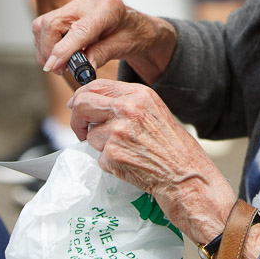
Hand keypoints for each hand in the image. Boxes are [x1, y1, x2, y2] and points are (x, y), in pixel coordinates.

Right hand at [33, 0, 174, 81]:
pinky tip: (61, 56)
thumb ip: (101, 55)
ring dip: (46, 48)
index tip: (52, 67)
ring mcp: (75, 5)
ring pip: (44, 24)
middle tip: (59, 70)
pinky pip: (46, 27)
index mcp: (107, 8)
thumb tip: (81, 68)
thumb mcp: (123, 47)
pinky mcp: (67, 13)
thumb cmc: (134, 35)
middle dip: (49, 50)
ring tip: (61, 65)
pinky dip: (47, 45)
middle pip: (52, 23)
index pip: (78, 30)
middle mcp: (87, 2)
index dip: (62, 50)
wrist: (137, 28)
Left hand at [69, 79, 236, 246]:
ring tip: (124, 151)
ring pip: (89, 135)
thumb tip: (91, 101)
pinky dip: (108, 163)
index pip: (96, 85)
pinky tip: (128, 163)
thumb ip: (126, 102)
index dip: (80, 96)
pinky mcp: (112, 155)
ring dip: (99, 145)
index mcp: (138, 94)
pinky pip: (98, 157)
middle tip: (81, 130)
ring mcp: (118, 132)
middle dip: (77, 118)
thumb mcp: (153, 110)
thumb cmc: (172, 145)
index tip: (76, 105)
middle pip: (82, 104)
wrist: (184, 174)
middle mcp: (127, 109)